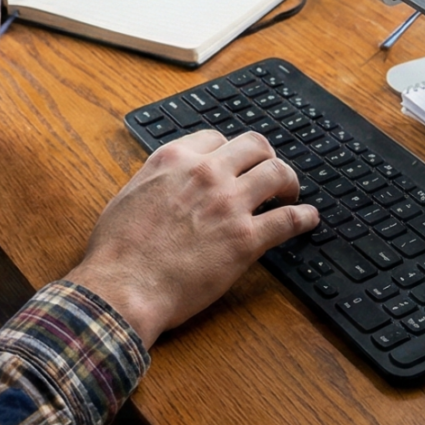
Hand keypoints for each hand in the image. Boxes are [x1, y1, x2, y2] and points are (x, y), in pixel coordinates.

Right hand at [63, 131, 318, 345]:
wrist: (123, 287)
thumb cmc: (116, 250)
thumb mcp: (129, 195)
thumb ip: (156, 180)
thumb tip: (166, 182)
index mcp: (174, 159)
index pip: (216, 138)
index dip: (229, 151)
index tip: (234, 163)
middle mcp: (206, 173)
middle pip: (254, 145)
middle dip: (266, 156)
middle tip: (269, 172)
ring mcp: (229, 204)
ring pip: (277, 173)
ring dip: (289, 181)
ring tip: (291, 194)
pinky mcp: (246, 239)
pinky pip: (289, 219)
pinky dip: (304, 217)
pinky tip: (309, 219)